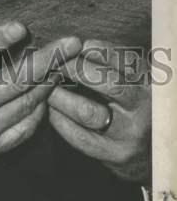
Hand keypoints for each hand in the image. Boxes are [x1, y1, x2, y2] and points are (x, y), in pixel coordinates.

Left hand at [48, 38, 150, 183]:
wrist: (154, 152)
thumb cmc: (135, 105)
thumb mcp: (134, 80)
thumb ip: (112, 62)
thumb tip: (75, 45)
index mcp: (148, 83)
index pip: (123, 59)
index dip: (94, 49)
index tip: (73, 44)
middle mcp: (141, 108)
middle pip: (107, 83)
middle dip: (74, 68)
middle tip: (53, 63)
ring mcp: (128, 134)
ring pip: (87, 111)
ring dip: (60, 95)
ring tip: (46, 86)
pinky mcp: (113, 155)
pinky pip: (79, 136)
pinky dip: (59, 120)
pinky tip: (50, 109)